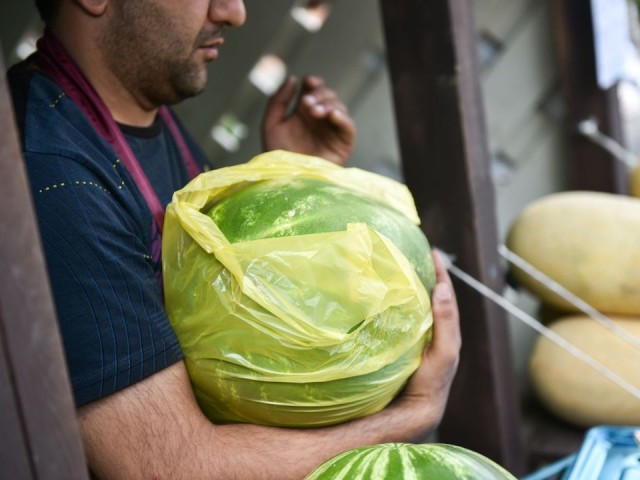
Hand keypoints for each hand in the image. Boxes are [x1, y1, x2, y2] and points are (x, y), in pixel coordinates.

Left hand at [261, 75, 355, 165]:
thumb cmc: (277, 156)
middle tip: (308, 104)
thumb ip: (277, 101)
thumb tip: (292, 78)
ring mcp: (332, 130)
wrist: (288, 179)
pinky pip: (349, 125)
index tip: (308, 81)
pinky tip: (331, 115)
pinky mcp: (343, 143)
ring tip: (316, 112)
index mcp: (303, 113)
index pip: (313, 89)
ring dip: (328, 104)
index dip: (313, 82)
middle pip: (327, 95)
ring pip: (339, 107)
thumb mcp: (271, 125)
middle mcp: (319, 119)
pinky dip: (342, 117)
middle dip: (319, 95)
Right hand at [396, 249, 460, 423]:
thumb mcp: (442, 351)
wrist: (416, 409)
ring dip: (415, 288)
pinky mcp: (406, 345)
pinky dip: (404, 303)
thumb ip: (444, 323)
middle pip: (433, 296)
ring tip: (404, 269)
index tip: (432, 252)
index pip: (445, 294)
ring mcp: (421, 338)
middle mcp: (435, 331)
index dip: (440, 273)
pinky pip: (408, 318)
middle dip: (427, 275)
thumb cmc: (431, 382)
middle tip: (417, 255)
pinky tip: (391, 299)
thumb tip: (442, 289)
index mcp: (448, 330)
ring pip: (420, 306)